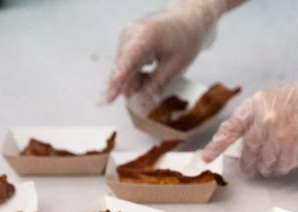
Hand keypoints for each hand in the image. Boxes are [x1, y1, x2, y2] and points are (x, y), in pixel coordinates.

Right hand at [105, 1, 226, 106]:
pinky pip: (126, 62)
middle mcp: (131, 33)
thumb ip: (155, 86)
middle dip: (132, 86)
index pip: (125, 64)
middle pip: (122, 68)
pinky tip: (149, 70)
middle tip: (150, 97)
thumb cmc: (186, 38)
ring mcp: (127, 36)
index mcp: (145, 37)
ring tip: (155, 76)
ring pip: (123, 68)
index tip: (109, 99)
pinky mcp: (127, 40)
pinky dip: (136, 72)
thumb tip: (141, 104)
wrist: (188, 20)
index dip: (117, 83)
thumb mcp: (175, 66)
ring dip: (135, 79)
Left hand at [202, 55, 297, 175]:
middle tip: (252, 167)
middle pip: (248, 153)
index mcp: (256, 105)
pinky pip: (282, 167)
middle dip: (249, 164)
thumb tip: (242, 144)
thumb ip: (255, 120)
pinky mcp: (295, 149)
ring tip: (277, 157)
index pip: (230, 129)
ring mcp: (281, 136)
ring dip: (268, 166)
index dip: (216, 146)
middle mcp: (265, 120)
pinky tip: (291, 156)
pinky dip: (284, 166)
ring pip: (265, 164)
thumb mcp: (273, 100)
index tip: (205, 159)